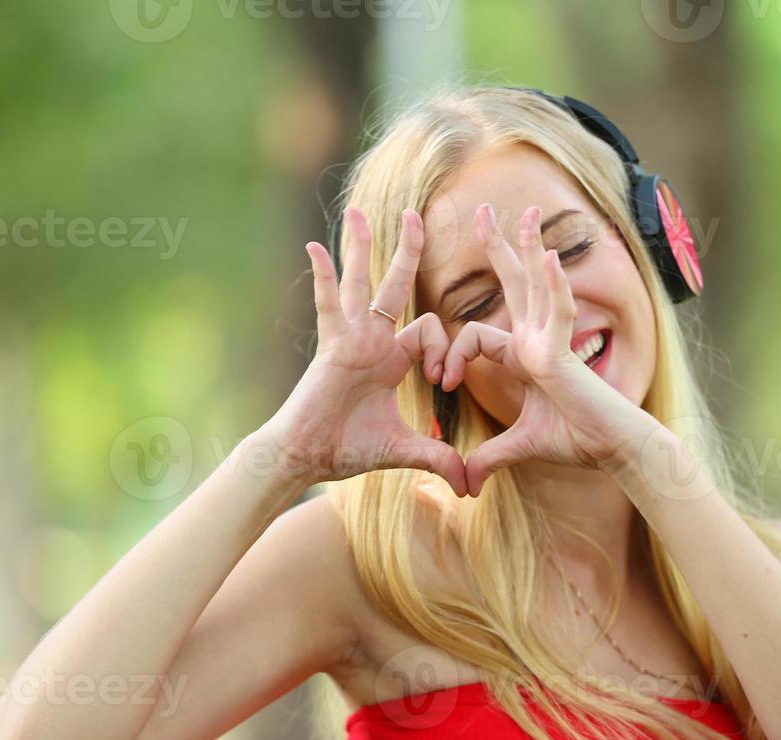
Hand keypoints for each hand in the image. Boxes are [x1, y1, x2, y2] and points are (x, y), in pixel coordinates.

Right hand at [264, 206, 467, 495]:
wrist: (308, 459)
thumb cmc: (348, 451)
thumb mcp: (405, 450)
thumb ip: (440, 458)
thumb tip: (471, 488)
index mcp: (392, 359)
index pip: (430, 330)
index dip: (446, 349)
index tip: (446, 380)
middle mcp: (372, 341)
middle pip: (395, 286)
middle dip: (408, 251)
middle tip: (418, 214)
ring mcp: (349, 340)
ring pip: (360, 284)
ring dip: (361, 247)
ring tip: (359, 210)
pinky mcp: (329, 347)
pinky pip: (327, 305)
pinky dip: (322, 277)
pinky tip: (316, 246)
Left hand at [442, 203, 652, 496]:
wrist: (613, 450)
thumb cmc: (576, 441)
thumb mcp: (519, 447)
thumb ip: (490, 457)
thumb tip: (467, 483)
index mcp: (523, 356)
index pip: (475, 336)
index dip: (451, 357)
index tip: (442, 384)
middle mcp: (537, 340)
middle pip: (513, 285)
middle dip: (497, 248)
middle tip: (479, 210)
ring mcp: (552, 342)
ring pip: (535, 286)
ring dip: (529, 247)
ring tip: (526, 212)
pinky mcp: (564, 354)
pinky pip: (558, 313)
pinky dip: (553, 287)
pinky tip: (548, 259)